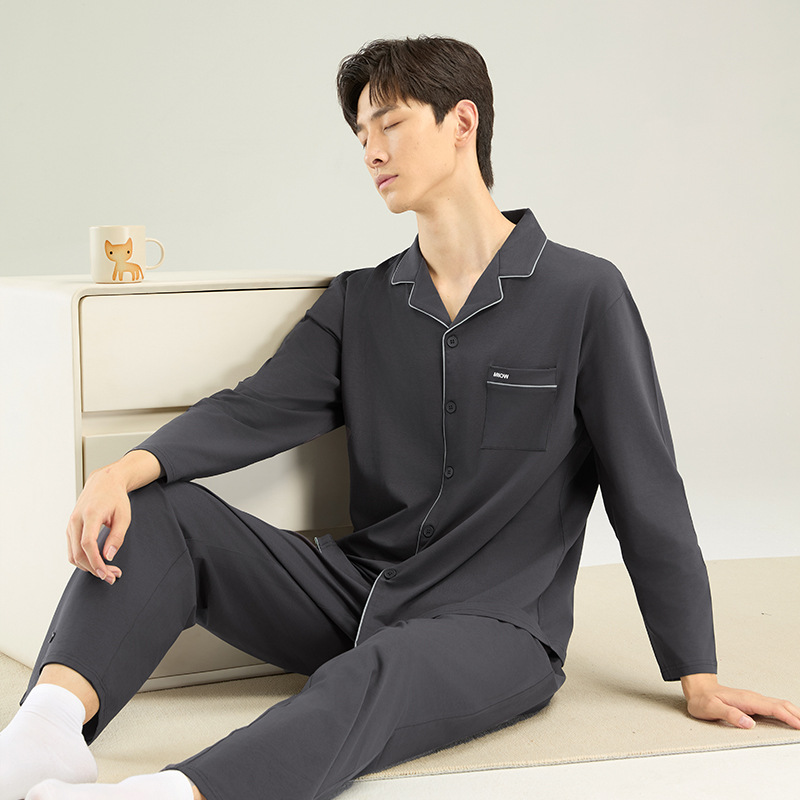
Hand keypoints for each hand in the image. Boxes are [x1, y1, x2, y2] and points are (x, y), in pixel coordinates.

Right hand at [65, 450, 161, 584]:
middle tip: (111, 577)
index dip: (95, 562)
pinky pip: (72, 549)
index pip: (87, 544)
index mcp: (90, 514)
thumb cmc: (116, 498)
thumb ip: (117, 536)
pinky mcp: (70, 528)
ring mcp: (70, 524)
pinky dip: (83, 559)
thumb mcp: (123, 516)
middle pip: (78, 553)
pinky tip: (97, 563)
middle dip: (94, 569)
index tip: (106, 573)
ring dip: (88, 567)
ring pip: (73, 554)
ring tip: (107, 572)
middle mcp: (75, 520)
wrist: (103, 483)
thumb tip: (108, 557)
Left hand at [681, 673, 799, 728]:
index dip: (789, 718)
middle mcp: (753, 698)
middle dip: (798, 716)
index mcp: (746, 699)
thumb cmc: (703, 699)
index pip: (774, 708)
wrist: (698, 689)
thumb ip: (729, 715)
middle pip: (782, 705)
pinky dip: (787, 713)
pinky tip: (791, 719)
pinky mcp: (753, 704)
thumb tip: (749, 723)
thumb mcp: (711, 708)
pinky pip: (774, 707)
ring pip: (780, 705)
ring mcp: (754, 700)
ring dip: (795, 714)